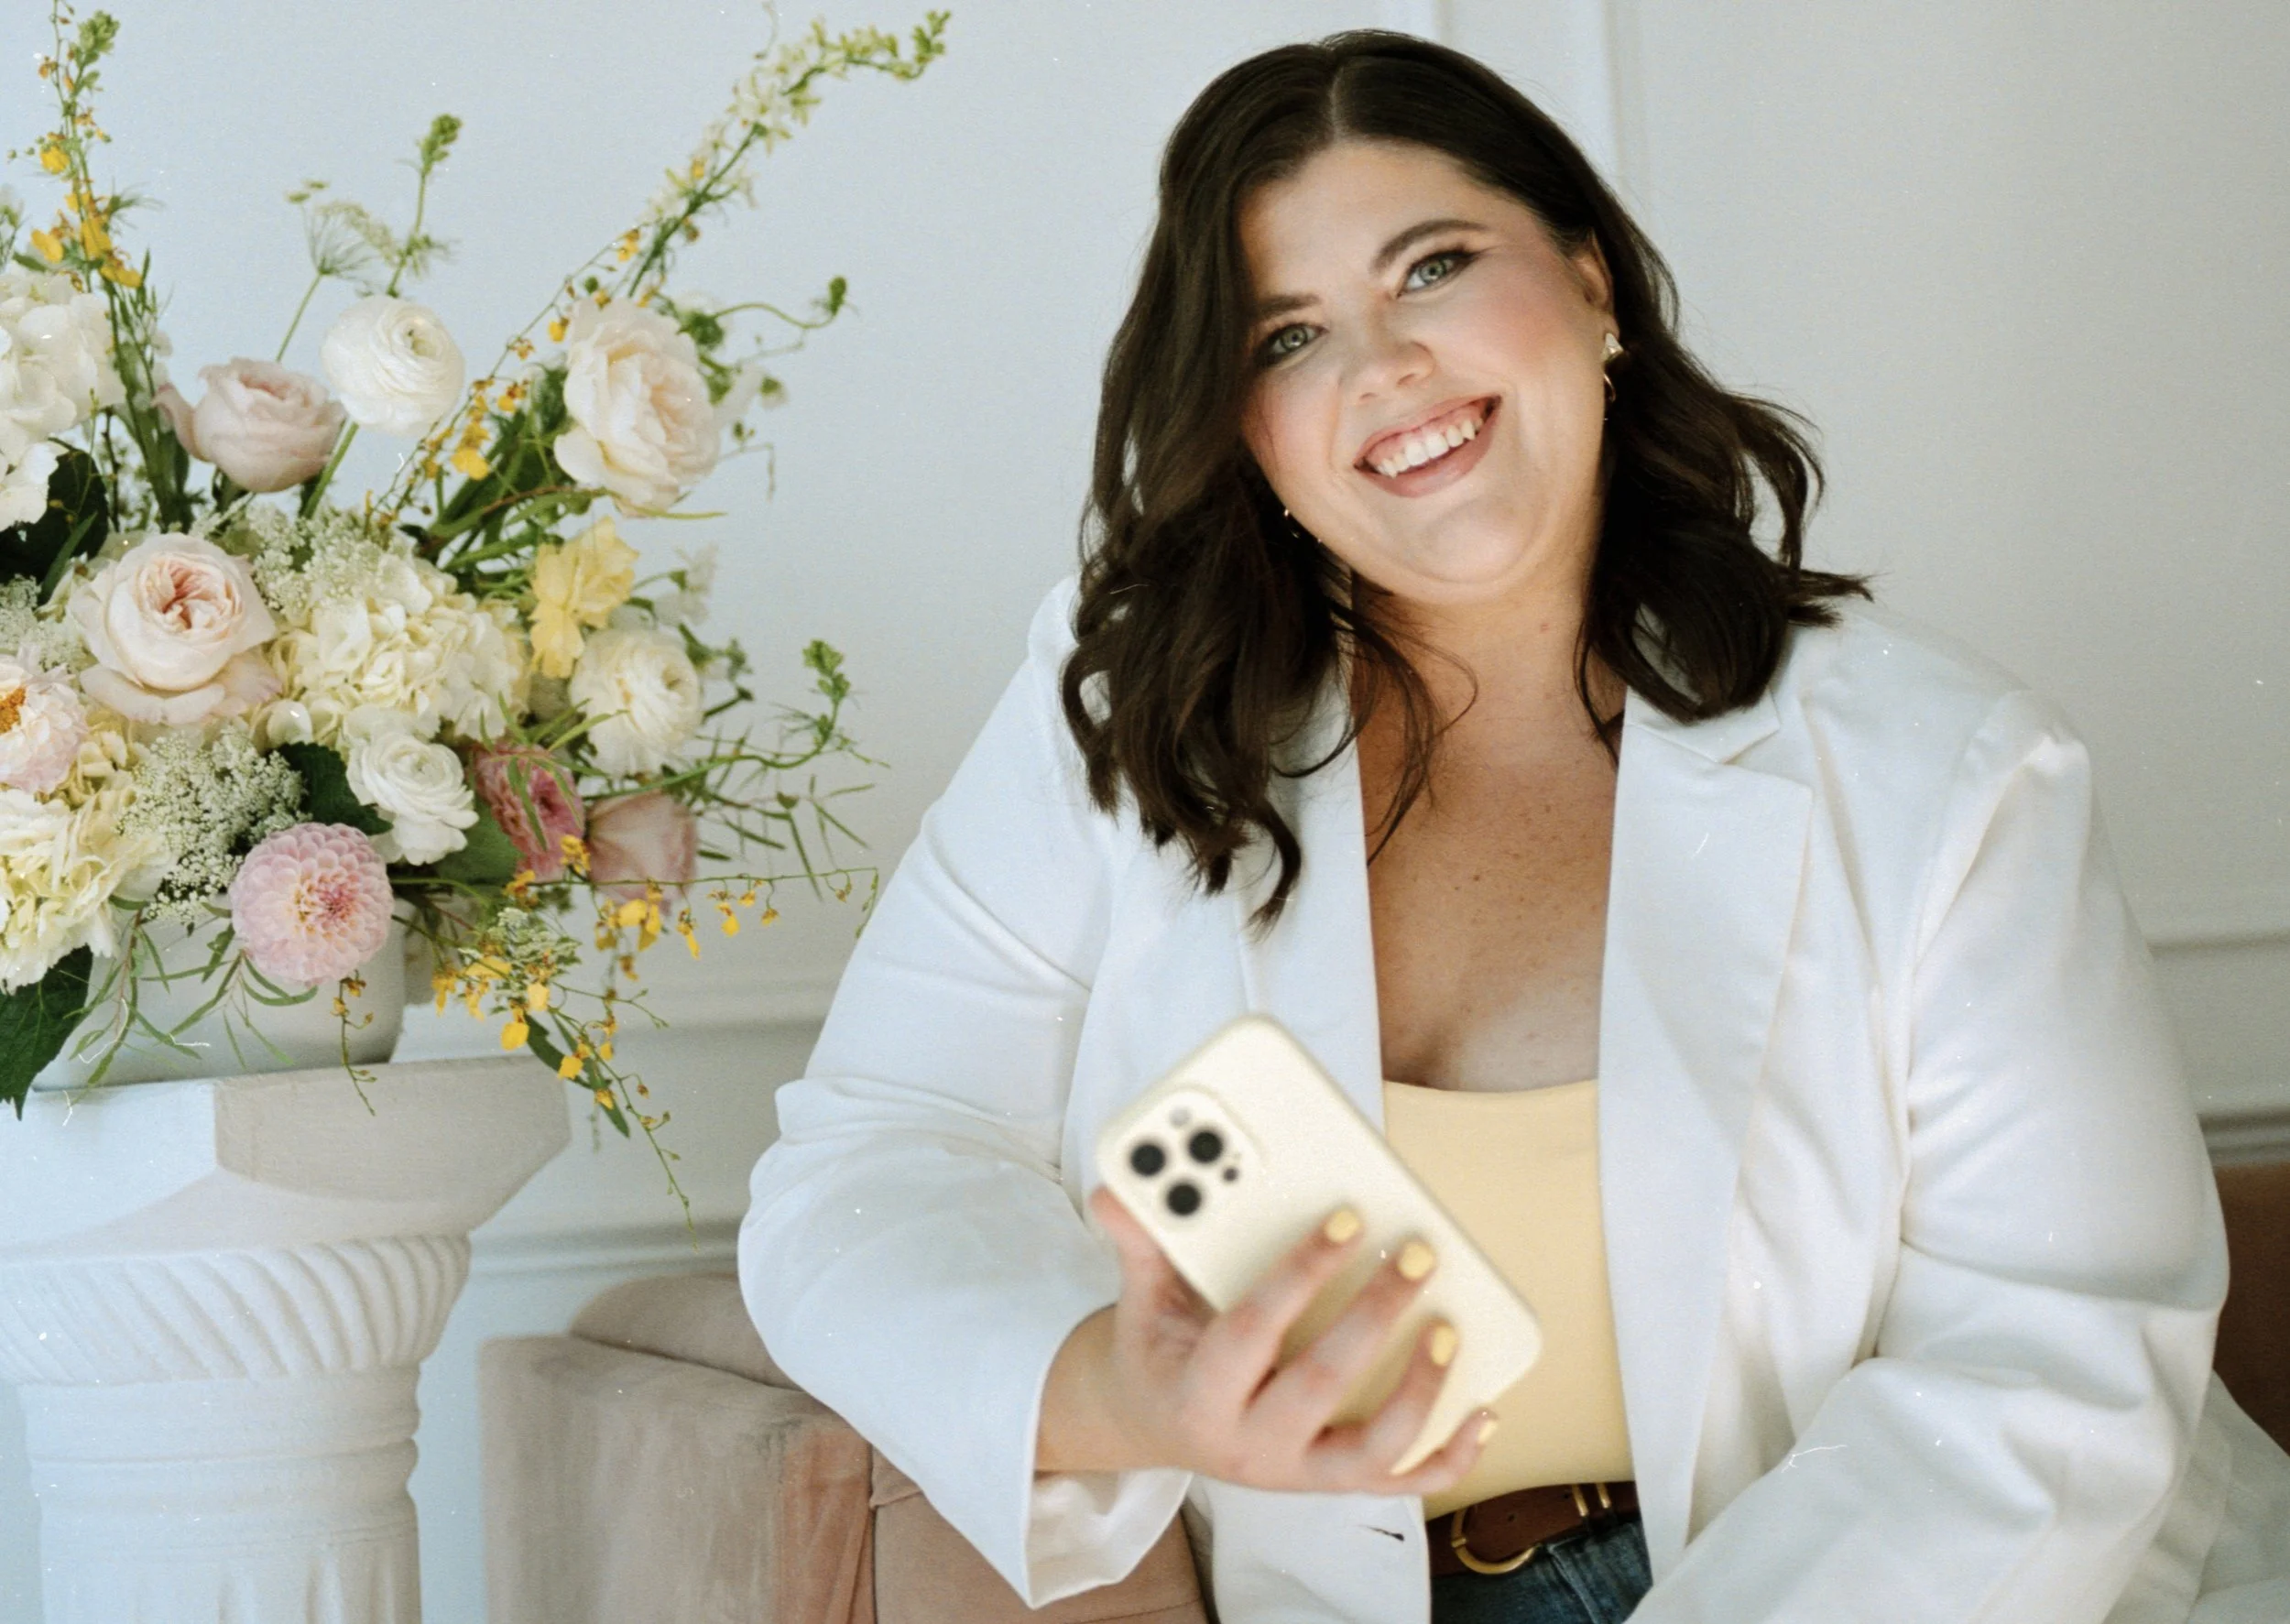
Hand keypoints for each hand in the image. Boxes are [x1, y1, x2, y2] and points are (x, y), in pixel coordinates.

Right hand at [1035, 1184, 1494, 1496]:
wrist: (1156, 1425)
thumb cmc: (1162, 1351)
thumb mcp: (1141, 1301)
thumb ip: (1141, 1246)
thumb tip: (1116, 1191)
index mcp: (1198, 1394)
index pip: (1253, 1331)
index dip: (1301, 1274)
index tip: (1347, 1219)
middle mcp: (1249, 1444)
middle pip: (1320, 1385)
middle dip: (1374, 1317)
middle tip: (1418, 1255)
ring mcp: (1297, 1471)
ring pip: (1371, 1448)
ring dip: (1420, 1391)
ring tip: (1450, 1329)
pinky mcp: (1332, 1484)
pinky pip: (1400, 1482)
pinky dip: (1449, 1455)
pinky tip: (1485, 1410)